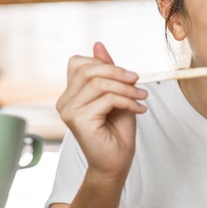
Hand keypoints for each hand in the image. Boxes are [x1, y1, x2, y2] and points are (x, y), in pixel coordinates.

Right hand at [56, 41, 148, 179]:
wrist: (117, 163)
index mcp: (71, 93)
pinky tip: (139, 110)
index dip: (104, 64)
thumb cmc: (117, 131)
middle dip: (118, 72)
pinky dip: (127, 101)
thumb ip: (107, 72)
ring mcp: (68, 111)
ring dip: (126, 88)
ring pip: (98, 83)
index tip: (128, 76)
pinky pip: (106, 99)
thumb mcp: (117, 93)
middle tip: (139, 82)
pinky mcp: (78, 121)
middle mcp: (64, 101)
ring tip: (141, 97)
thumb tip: (98, 44)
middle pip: (88, 70)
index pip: (78, 63)